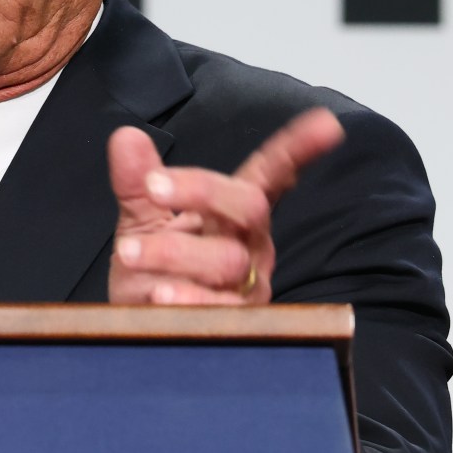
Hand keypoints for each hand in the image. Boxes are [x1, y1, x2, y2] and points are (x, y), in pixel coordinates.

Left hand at [106, 108, 345, 303]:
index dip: (297, 150)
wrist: (141, 329)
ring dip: (173, 253)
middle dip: (200, 190)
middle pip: (249, 206)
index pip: (270, 176)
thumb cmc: (152, 272)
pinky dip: (186, 298)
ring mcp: (247, 287)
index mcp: (233, 214)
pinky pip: (219, 309)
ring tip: (129, 253)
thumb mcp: (142, 222)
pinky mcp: (235, 325)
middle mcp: (250, 246)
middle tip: (152, 187)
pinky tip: (160, 295)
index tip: (326, 123)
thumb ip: (137, 182)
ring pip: (227, 260)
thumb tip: (126, 137)